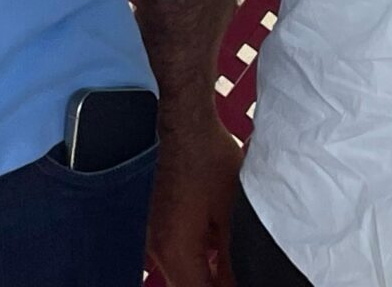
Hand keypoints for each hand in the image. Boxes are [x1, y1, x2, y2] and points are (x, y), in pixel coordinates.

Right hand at [146, 107, 242, 286]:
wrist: (182, 120)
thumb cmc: (207, 159)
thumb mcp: (232, 215)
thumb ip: (232, 260)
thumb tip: (238, 283)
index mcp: (174, 251)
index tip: (240, 282)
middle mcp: (155, 247)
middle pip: (187, 283)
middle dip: (214, 282)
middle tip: (238, 272)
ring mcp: (152, 233)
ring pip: (181, 270)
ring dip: (205, 271)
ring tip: (230, 260)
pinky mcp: (156, 219)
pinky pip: (176, 251)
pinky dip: (197, 255)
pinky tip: (217, 243)